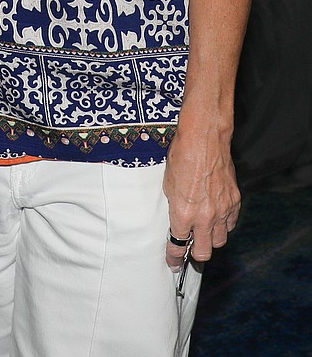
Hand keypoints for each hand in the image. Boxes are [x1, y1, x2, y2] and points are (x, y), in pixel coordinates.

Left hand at [163, 122, 239, 266]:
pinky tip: (217, 216)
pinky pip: (230, 224)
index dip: (174, 258)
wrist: (204, 138)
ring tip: (204, 230)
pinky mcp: (235, 202)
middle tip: (191, 249)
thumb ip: (175, 206)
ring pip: (220, 241)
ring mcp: (222, 211)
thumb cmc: (182, 156)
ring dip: (211, 239)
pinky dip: (224, 224)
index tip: (173, 263)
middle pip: (204, 253)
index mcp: (183, 213)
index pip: (178, 245)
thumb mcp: (168, 184)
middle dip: (196, 254)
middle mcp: (204, 217)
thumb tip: (177, 219)